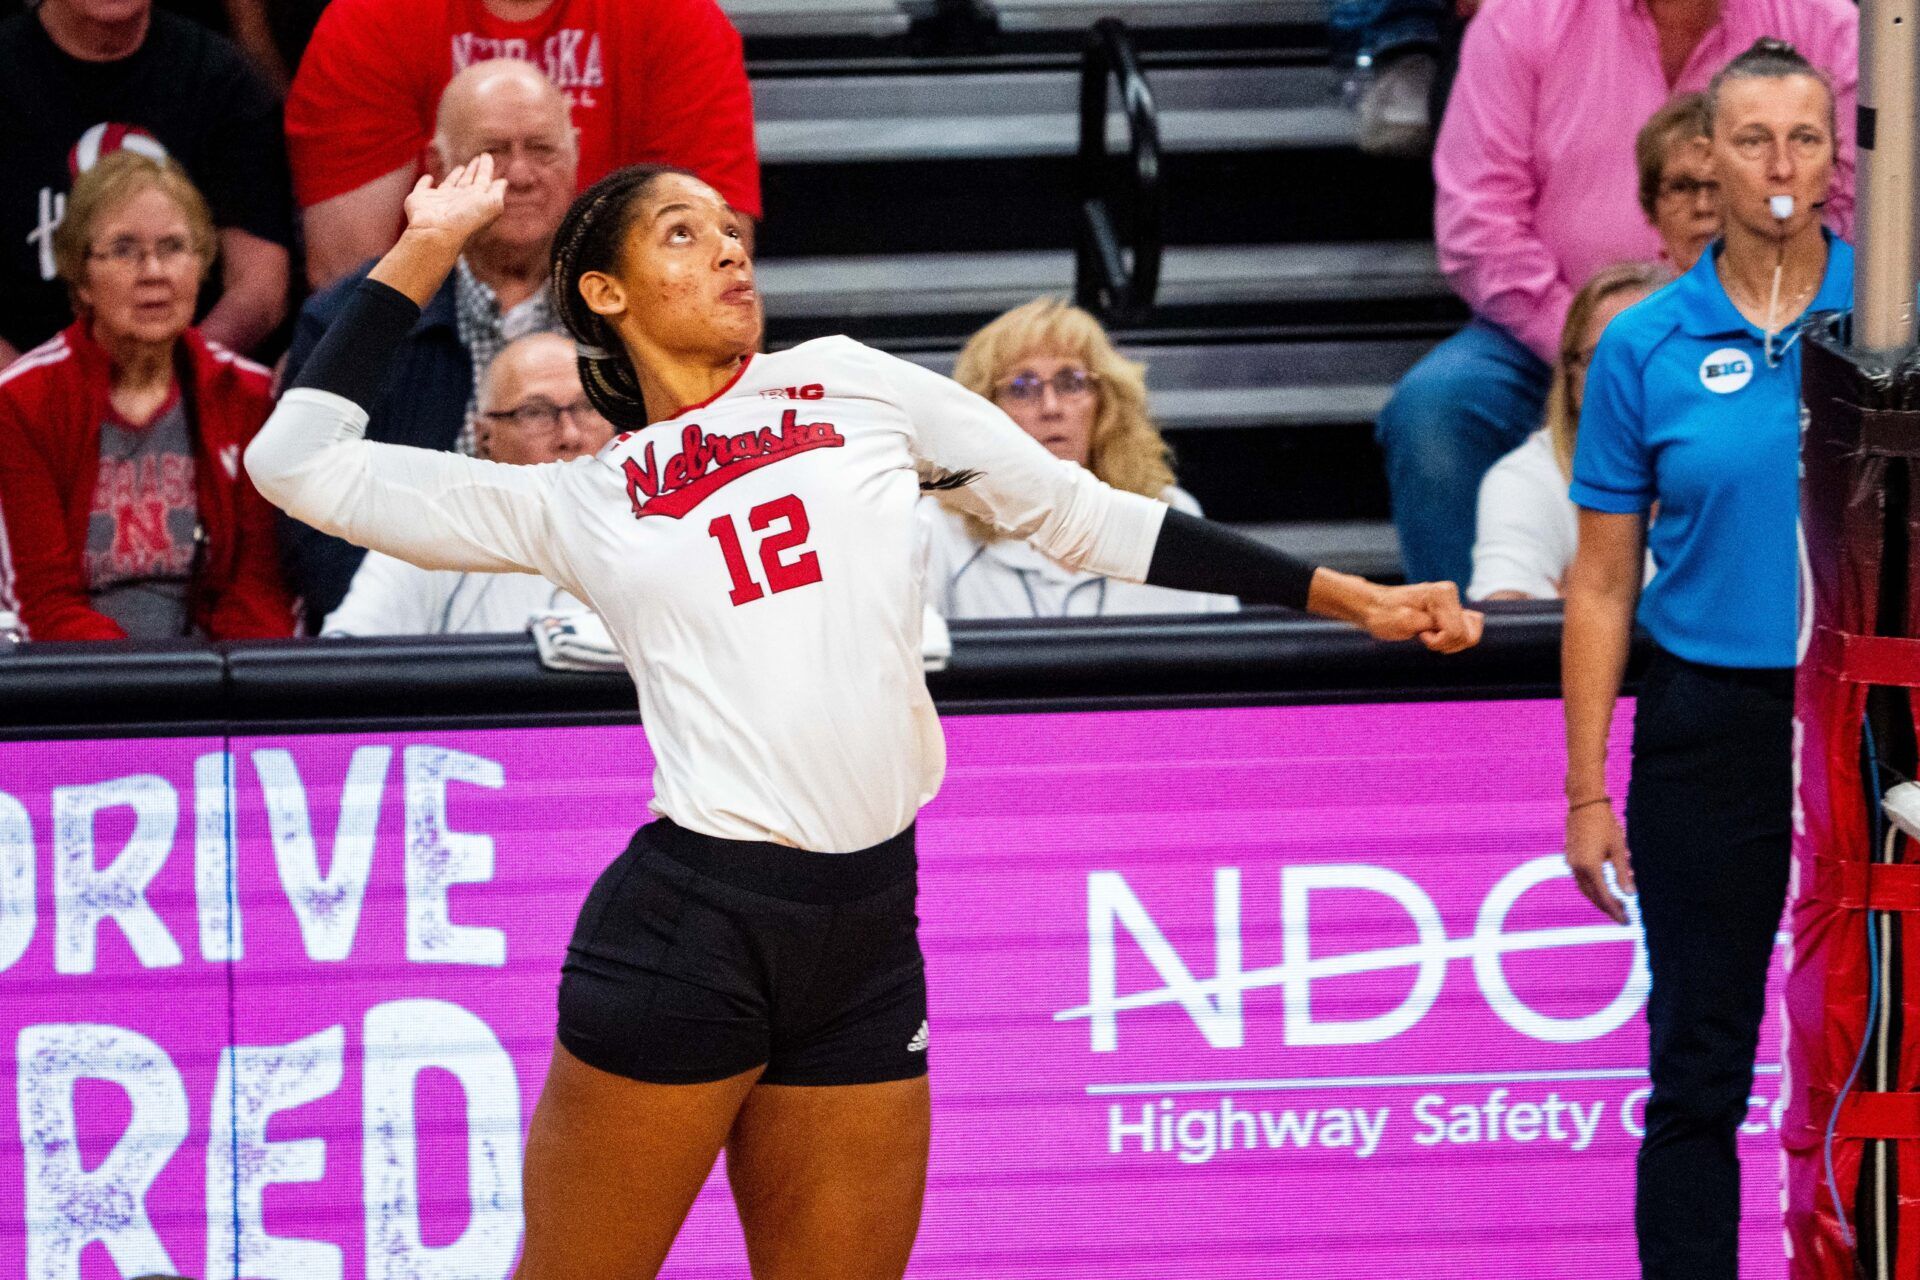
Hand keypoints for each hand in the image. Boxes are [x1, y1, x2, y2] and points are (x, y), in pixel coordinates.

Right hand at [401, 154, 505, 244]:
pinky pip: (423, 187)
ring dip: (455, 176)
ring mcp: (440, 200)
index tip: (487, 156)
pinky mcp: (420, 199)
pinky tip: (428, 178)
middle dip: (474, 171)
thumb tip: (504, 182)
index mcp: (476, 200)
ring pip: (450, 184)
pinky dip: (424, 182)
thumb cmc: (467, 219)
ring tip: (461, 168)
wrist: (438, 233)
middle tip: (478, 159)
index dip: (486, 168)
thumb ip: (497, 192)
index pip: (483, 180)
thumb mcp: (492, 204)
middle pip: (468, 182)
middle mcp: (459, 200)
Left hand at [1359, 580, 1483, 652]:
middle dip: (1446, 644)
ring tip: (1426, 635)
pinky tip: (1432, 635)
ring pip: (1470, 636)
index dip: (1438, 641)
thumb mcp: (1403, 622)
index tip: (1420, 635)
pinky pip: (1466, 633)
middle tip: (1423, 636)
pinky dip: (1450, 641)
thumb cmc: (1383, 615)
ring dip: (1448, 643)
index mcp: (1442, 594)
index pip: (1456, 632)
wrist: (1372, 607)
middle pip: (1468, 636)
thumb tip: (1462, 624)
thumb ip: (1432, 624)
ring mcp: (1452, 602)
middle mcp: (1450, 593)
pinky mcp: (1451, 612)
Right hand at [1566, 801, 1633, 923]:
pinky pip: (1580, 880)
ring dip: (1599, 899)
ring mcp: (1571, 862)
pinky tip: (1603, 888)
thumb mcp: (1619, 849)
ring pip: (1585, 889)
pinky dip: (1592, 888)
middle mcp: (1577, 868)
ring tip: (1616, 904)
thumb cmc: (1605, 824)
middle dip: (1608, 908)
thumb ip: (1623, 874)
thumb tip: (1630, 894)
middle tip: (1623, 916)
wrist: (1585, 804)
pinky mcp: (1570, 857)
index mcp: (1590, 867)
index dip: (1616, 911)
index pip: (1604, 897)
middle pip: (1592, 896)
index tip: (1626, 920)